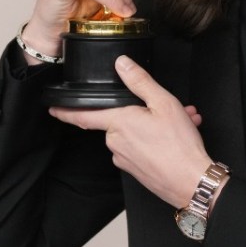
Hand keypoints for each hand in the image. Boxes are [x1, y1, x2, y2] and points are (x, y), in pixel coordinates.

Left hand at [50, 56, 211, 208]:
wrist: (192, 182)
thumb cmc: (180, 145)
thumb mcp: (163, 103)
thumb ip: (139, 81)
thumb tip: (122, 64)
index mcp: (118, 123)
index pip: (84, 115)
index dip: (66, 111)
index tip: (53, 108)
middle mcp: (116, 142)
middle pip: (121, 120)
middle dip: (143, 112)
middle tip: (169, 110)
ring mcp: (124, 159)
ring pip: (134, 134)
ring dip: (154, 126)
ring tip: (182, 124)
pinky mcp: (135, 170)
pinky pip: (140, 149)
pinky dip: (155, 141)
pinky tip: (176, 139)